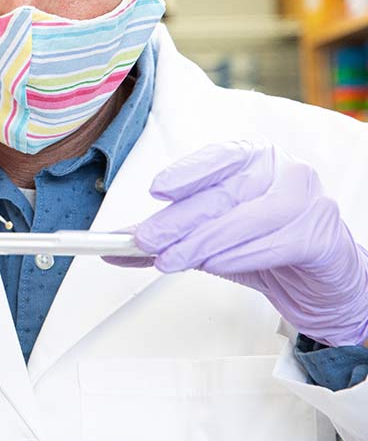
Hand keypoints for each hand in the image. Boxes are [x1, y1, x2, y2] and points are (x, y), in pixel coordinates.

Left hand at [119, 141, 367, 347]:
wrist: (321, 282)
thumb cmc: (267, 247)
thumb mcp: (213, 238)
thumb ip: (169, 237)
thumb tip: (117, 246)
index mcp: (257, 159)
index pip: (220, 158)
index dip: (187, 173)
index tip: (156, 190)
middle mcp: (285, 171)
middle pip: (224, 194)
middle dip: (178, 220)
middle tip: (145, 239)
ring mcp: (308, 201)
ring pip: (245, 219)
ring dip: (202, 242)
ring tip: (170, 259)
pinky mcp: (322, 237)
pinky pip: (275, 244)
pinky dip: (239, 256)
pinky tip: (214, 263)